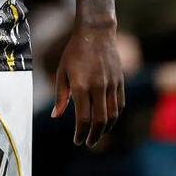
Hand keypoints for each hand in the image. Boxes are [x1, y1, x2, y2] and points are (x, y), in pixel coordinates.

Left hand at [52, 23, 124, 147]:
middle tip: (88, 143)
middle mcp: (98, 87)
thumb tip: (56, 116)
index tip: (77, 141)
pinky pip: (119, 105)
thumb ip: (60, 95)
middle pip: (99, 121)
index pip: (83, 118)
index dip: (80, 133)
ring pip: (112, 116)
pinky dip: (115, 116)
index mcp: (81, 85)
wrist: (95, 32)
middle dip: (93, 136)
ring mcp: (111, 85)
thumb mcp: (62, 71)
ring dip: (105, 129)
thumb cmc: (74, 51)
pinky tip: (108, 120)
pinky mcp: (120, 81)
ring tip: (97, 134)